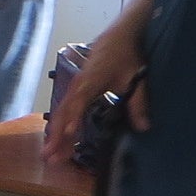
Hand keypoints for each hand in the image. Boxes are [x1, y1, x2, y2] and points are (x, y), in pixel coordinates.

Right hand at [43, 29, 148, 164]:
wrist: (119, 35)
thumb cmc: (125, 55)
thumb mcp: (135, 78)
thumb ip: (138, 104)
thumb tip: (144, 128)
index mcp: (89, 83)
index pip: (77, 105)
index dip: (72, 121)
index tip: (67, 136)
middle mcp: (77, 86)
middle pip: (64, 115)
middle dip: (56, 137)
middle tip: (51, 159)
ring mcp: (74, 88)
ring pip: (62, 114)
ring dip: (55, 135)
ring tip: (50, 156)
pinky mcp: (76, 89)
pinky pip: (65, 110)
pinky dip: (60, 126)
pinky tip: (58, 139)